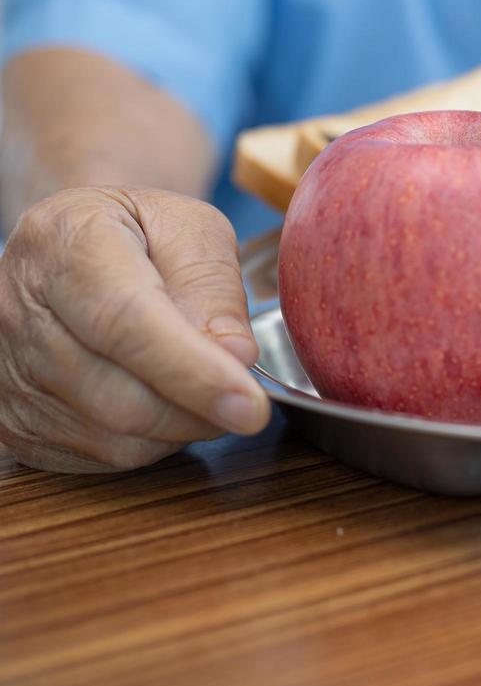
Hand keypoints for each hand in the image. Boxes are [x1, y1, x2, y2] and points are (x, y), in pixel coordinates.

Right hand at [0, 187, 269, 471]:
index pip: (126, 323)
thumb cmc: (136, 233)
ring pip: (114, 437)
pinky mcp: (12, 421)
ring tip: (200, 383)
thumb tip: (235, 356)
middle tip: (247, 397)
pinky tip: (162, 399)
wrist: (66, 248)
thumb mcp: (190, 229)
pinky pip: (100, 456)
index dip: (193, 372)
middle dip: (201, 409)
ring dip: (181, 426)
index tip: (251, 405)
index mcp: (66, 246)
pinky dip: (151, 441)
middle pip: (120, 396)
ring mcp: (8, 373)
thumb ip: (214, 287)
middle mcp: (19, 312)